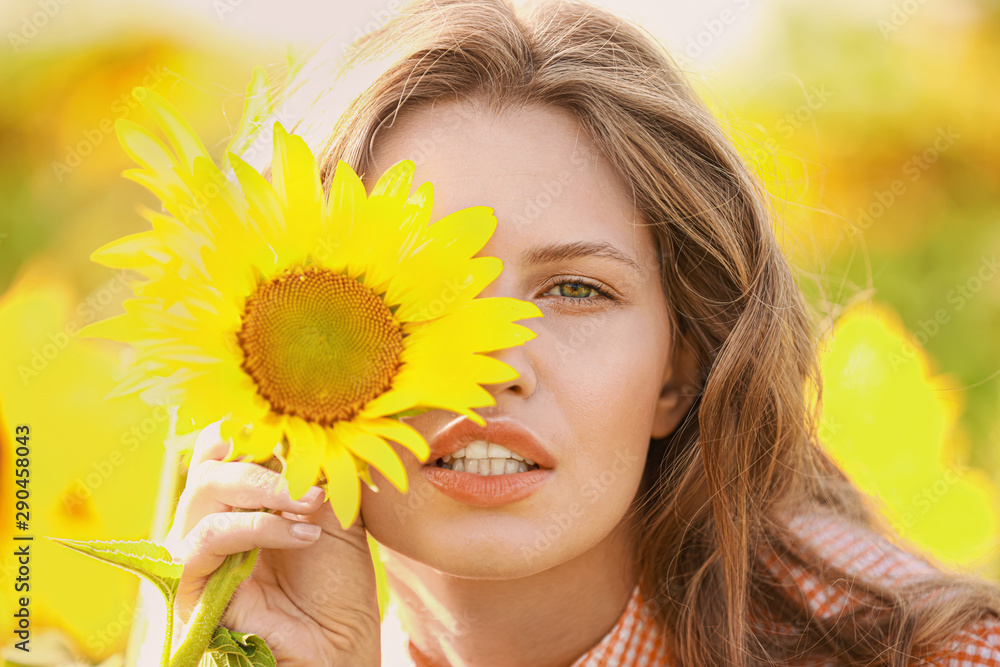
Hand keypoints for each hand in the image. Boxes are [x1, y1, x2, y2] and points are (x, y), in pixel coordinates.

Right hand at [163, 422, 380, 665]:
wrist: (337, 646)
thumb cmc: (335, 584)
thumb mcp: (335, 512)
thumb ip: (319, 470)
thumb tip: (315, 424)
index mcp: (237, 499)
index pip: (221, 445)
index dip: (246, 427)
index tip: (291, 422)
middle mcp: (208, 519)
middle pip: (212, 461)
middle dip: (266, 463)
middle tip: (314, 483)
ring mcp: (194, 550)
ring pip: (205, 489)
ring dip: (265, 491)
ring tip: (311, 508)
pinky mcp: (187, 584)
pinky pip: (208, 537)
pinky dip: (258, 528)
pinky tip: (302, 536)